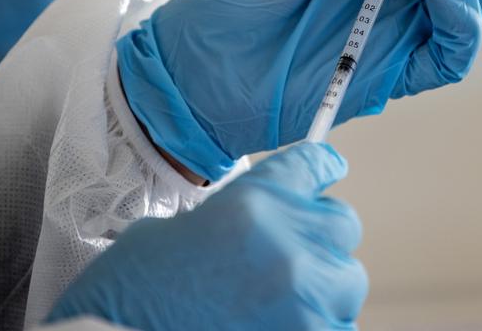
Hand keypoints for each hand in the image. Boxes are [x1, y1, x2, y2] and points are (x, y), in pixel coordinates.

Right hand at [46, 142, 366, 329]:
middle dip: (318, 237)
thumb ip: (234, 216)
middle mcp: (286, 245)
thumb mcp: (172, 232)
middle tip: (288, 255)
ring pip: (348, 280)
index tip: (329, 167)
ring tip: (279, 300)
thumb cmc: (133, 294)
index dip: (321, 167)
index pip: (311, 165)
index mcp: (250, 204)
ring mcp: (302, 299)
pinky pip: (340, 324)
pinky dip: (318, 323)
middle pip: (342, 224)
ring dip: (322, 286)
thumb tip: (265, 222)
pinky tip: (280, 322)